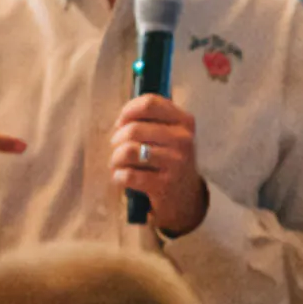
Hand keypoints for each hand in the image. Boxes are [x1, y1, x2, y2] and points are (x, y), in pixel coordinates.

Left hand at [110, 93, 207, 236]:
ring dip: (116, 159)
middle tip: (117, 149)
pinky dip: (118, 177)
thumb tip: (121, 118)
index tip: (121, 123)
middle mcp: (183, 140)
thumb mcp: (170, 136)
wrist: (186, 200)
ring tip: (118, 164)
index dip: (128, 111)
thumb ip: (151, 120)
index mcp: (184, 122)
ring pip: (128, 151)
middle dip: (117, 140)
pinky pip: (128, 175)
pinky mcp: (164, 185)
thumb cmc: (170, 161)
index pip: (149, 103)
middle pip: (134, 129)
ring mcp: (175, 163)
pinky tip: (122, 178)